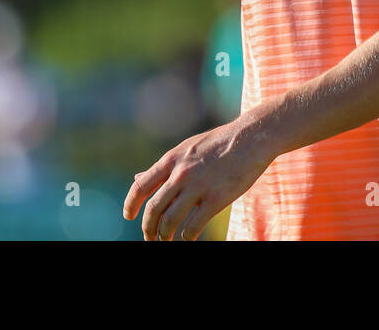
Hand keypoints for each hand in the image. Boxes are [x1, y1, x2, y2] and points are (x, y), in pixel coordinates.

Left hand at [123, 119, 273, 240]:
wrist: (250, 137)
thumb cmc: (218, 143)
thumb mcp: (186, 149)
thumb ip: (164, 167)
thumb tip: (137, 178)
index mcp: (171, 160)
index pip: (141, 187)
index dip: (130, 204)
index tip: (128, 216)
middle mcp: (180, 174)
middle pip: (153, 209)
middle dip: (148, 228)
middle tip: (149, 238)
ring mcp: (197, 187)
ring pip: (169, 220)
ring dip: (164, 236)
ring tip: (166, 241)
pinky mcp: (216, 199)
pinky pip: (193, 226)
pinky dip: (187, 236)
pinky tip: (188, 237)